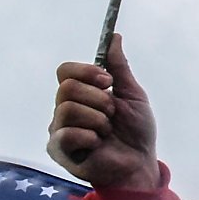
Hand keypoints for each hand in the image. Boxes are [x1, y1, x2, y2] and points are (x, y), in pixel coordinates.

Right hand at [48, 34, 159, 190]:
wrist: (140, 162)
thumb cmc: (136, 131)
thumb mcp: (131, 94)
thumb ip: (119, 67)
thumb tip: (114, 37)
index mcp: (80, 94)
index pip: (65, 71)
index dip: (86, 72)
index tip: (108, 82)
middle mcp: (64, 108)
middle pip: (67, 88)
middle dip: (99, 99)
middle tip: (111, 113)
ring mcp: (59, 129)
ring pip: (67, 109)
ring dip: (97, 119)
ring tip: (107, 131)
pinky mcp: (58, 149)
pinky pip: (66, 134)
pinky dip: (90, 137)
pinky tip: (98, 144)